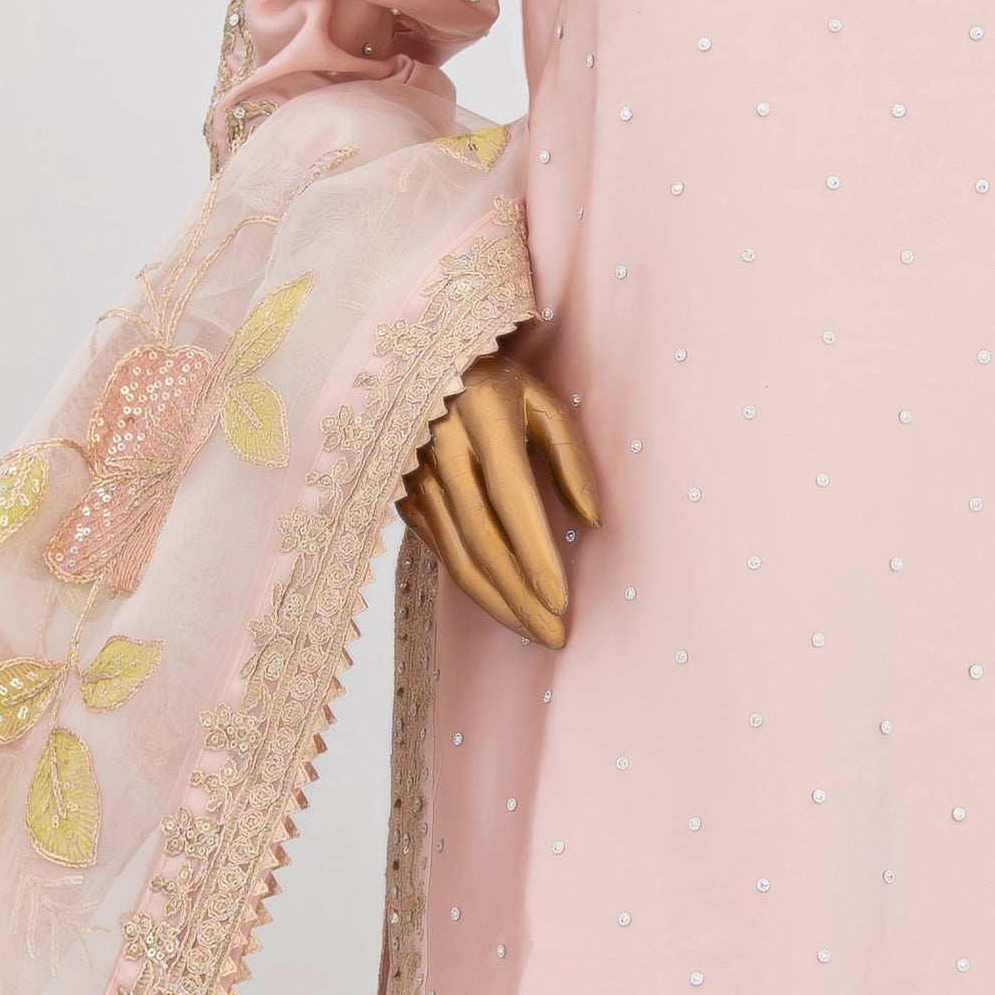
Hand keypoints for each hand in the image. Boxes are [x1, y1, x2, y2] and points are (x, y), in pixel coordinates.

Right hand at [408, 358, 602, 645]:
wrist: (414, 357)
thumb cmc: (494, 377)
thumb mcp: (541, 398)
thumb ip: (571, 456)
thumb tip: (592, 521)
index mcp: (483, 416)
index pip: (512, 499)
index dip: (535, 556)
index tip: (562, 602)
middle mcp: (441, 448)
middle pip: (482, 541)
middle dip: (520, 597)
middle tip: (553, 636)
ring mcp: (414, 473)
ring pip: (456, 555)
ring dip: (496, 601)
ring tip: (533, 632)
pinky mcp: (401, 493)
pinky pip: (438, 548)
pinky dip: (470, 581)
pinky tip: (500, 602)